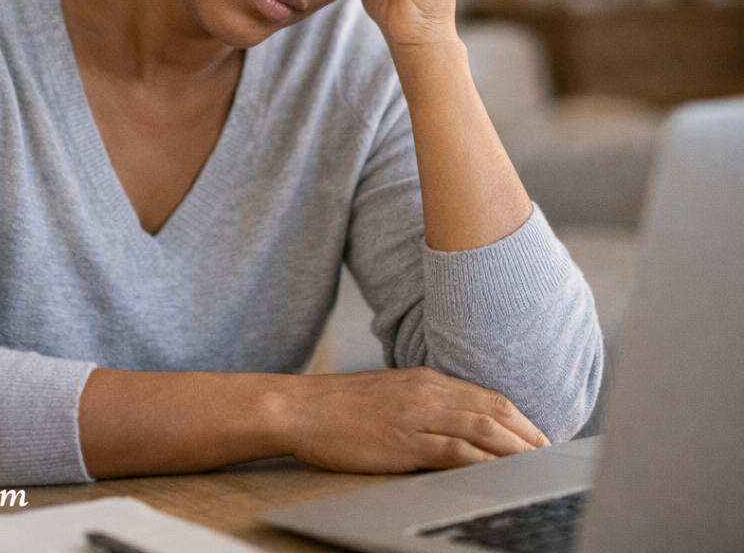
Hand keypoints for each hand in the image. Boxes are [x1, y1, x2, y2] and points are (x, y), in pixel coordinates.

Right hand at [287, 366, 548, 473]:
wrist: (300, 408)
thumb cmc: (340, 408)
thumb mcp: (389, 395)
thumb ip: (423, 405)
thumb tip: (455, 424)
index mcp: (425, 380)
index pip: (486, 396)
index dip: (519, 418)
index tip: (540, 437)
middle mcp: (427, 392)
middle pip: (493, 409)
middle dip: (528, 433)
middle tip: (552, 454)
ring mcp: (416, 415)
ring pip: (481, 427)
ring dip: (515, 448)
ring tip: (539, 466)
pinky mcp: (404, 440)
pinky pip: (453, 450)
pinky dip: (482, 460)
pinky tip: (499, 472)